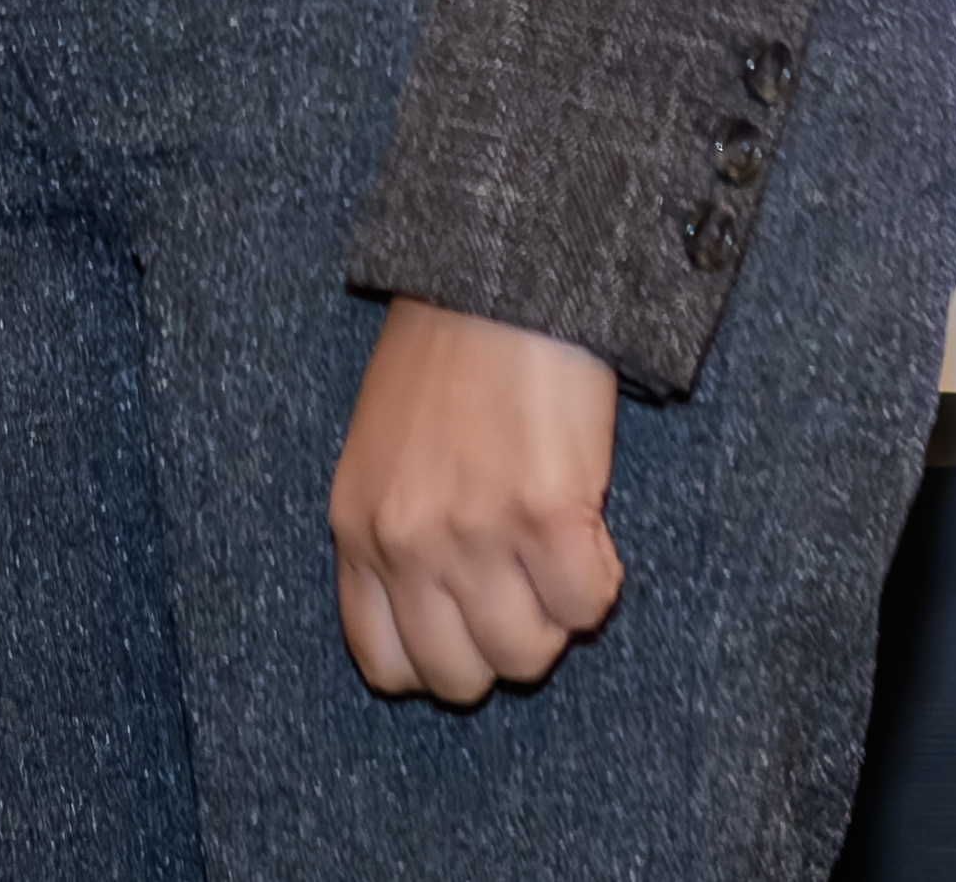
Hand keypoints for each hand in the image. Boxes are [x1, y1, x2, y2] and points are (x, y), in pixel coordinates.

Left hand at [328, 298, 623, 706]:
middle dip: (501, 642)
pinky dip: (599, 580)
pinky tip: (589, 531)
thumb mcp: (382, 453)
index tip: (470, 625)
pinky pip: (586, 606)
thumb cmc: (446, 356)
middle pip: (460, 677)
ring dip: (554, 615)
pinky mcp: (544, 515)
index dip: (439, 658)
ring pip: (527, 654)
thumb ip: (394, 533)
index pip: (385, 662)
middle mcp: (406, 542)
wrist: (502, 278)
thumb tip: (439, 612)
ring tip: (556, 551)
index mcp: (357, 527)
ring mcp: (473, 534)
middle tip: (524, 584)